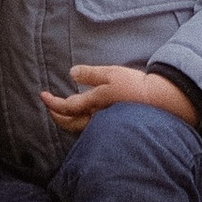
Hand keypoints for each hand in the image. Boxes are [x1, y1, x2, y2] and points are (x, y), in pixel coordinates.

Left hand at [41, 63, 196, 135]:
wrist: (160, 101)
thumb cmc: (134, 86)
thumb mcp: (111, 74)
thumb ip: (90, 74)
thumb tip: (71, 73)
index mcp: (94, 105)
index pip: (66, 108)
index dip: (52, 103)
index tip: (42, 96)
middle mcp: (97, 119)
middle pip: (70, 124)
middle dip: (57, 115)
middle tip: (49, 105)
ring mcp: (106, 124)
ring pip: (80, 128)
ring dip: (68, 119)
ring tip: (63, 110)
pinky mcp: (114, 125)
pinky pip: (92, 127)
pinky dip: (82, 122)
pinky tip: (86, 114)